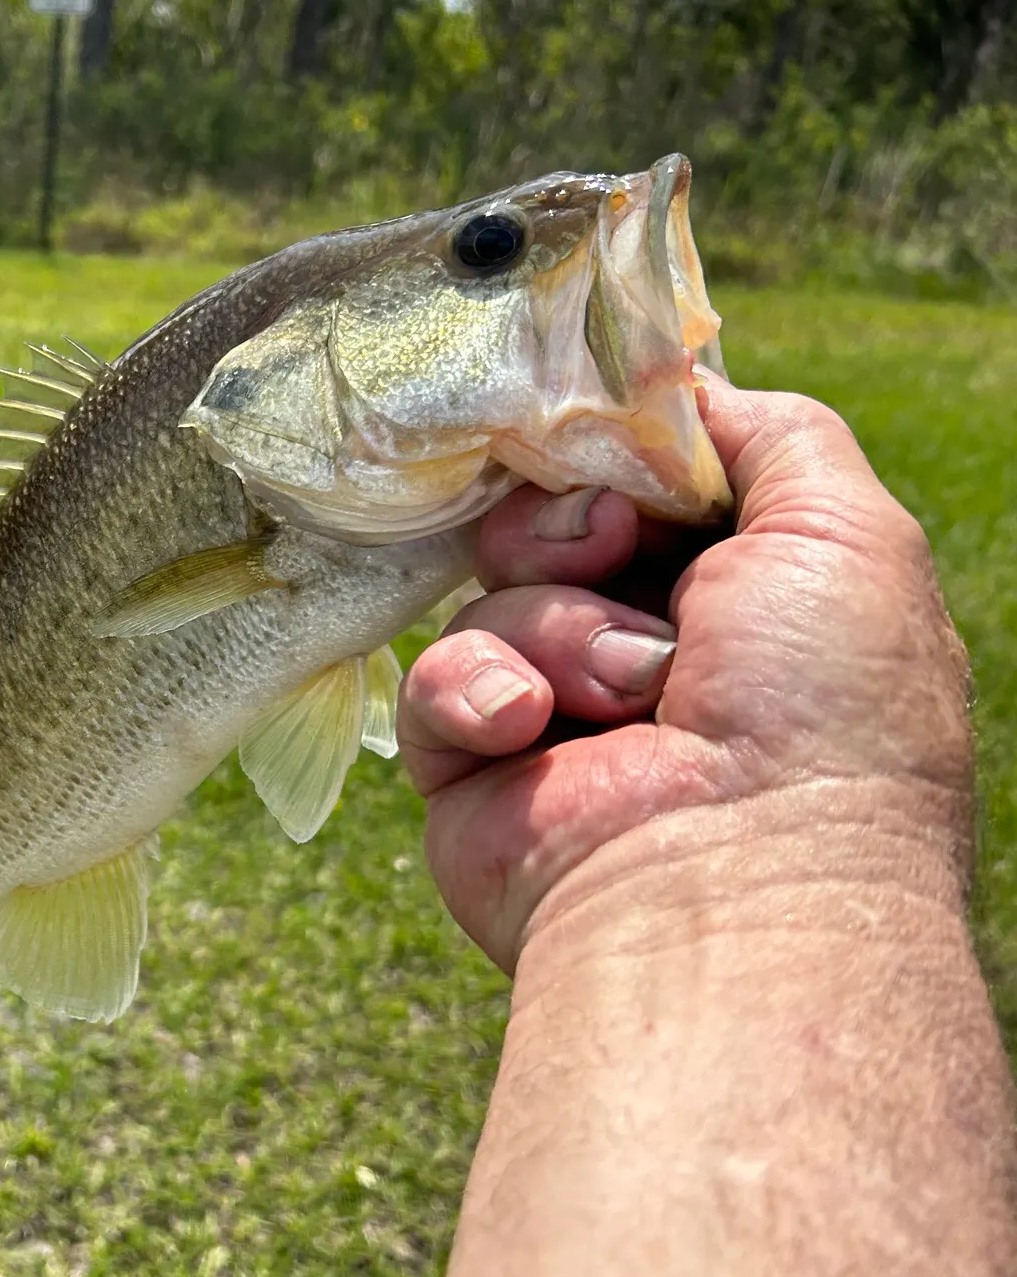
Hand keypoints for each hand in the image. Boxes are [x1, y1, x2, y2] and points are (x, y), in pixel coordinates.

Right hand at [399, 373, 973, 970]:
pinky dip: (477, 691)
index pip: (638, 489)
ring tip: (621, 695)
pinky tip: (525, 731)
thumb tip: (682, 392)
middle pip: (549, 528)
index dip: (617, 460)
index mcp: (733, 602)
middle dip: (572, 528)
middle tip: (609, 553)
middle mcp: (641, 654)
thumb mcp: (842, 533)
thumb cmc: (819, 708)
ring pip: (491, 596)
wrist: (734, 884)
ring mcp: (553, 713)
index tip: (618, 456)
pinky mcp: (474, 765)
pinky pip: (433, 679)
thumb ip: (771, 436)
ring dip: (556, 628)